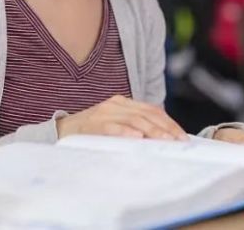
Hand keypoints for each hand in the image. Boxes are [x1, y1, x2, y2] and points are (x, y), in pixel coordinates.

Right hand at [56, 95, 187, 139]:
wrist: (60, 130)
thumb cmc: (91, 132)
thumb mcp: (116, 125)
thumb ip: (135, 127)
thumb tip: (162, 140)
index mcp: (123, 103)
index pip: (152, 110)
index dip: (169, 122)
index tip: (182, 137)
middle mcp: (115, 104)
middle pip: (147, 114)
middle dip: (165, 128)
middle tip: (178, 141)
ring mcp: (103, 112)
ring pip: (134, 119)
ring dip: (151, 131)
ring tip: (164, 140)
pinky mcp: (92, 124)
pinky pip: (112, 127)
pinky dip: (126, 131)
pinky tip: (137, 137)